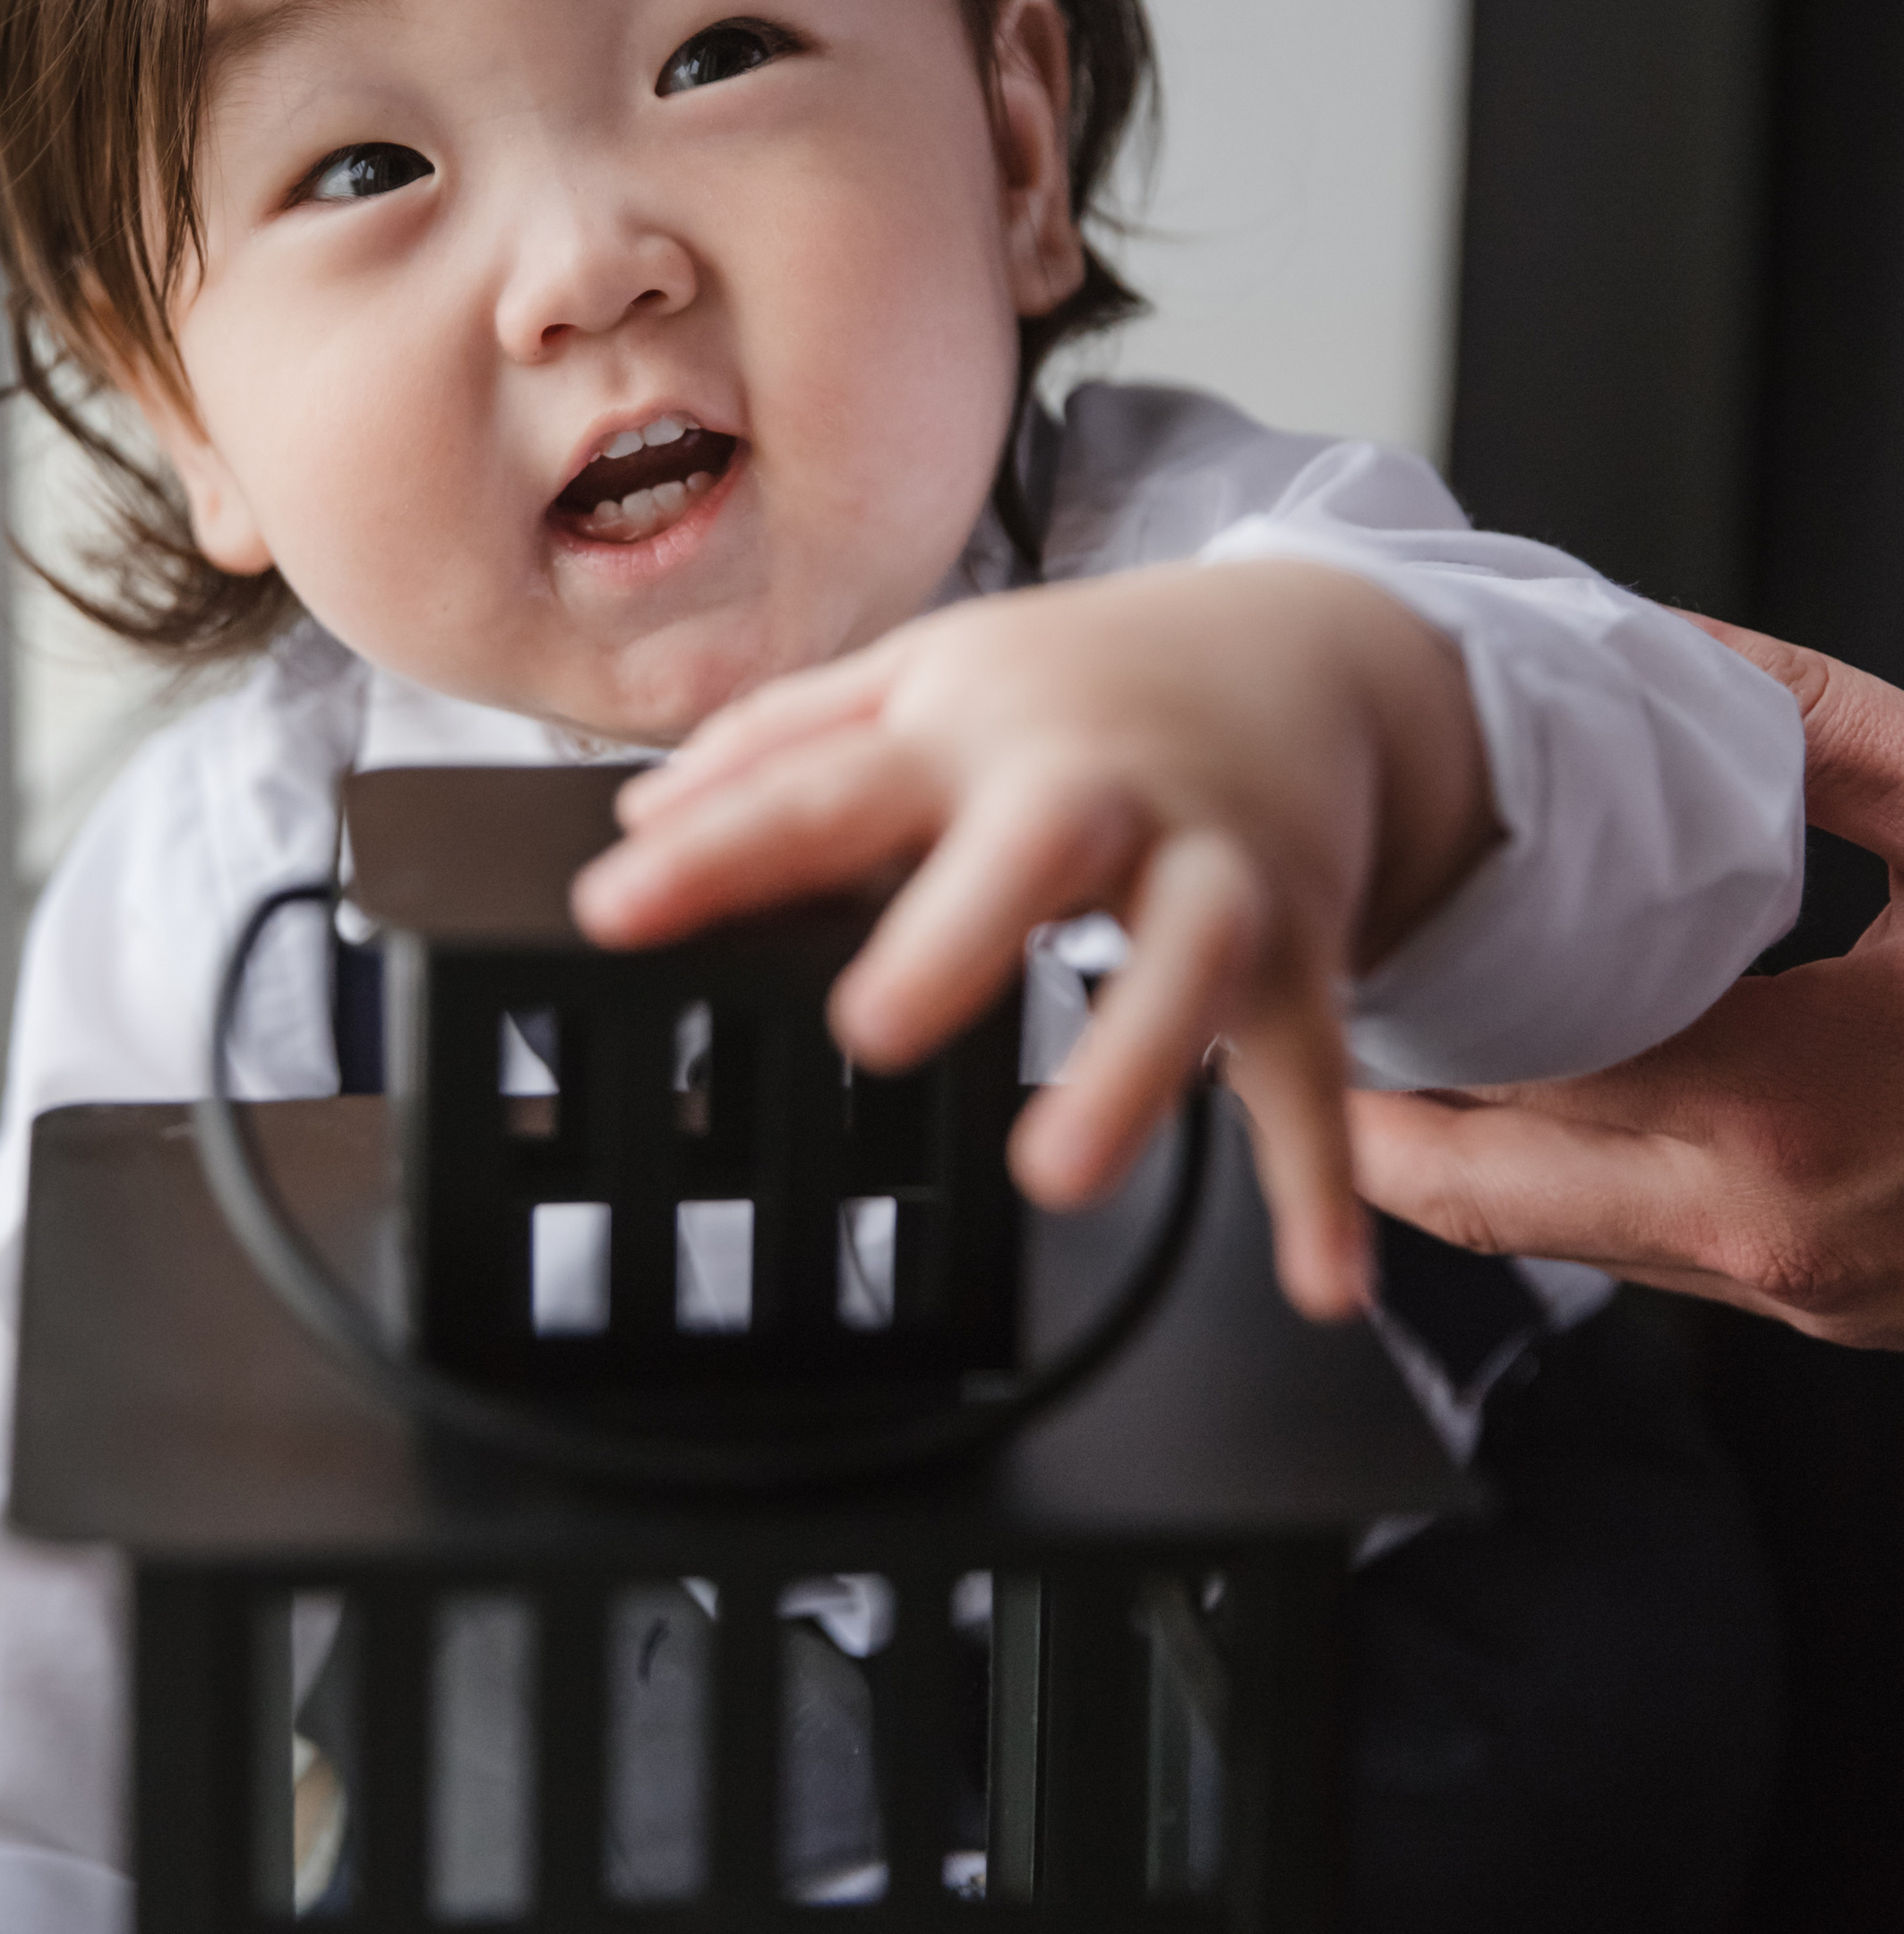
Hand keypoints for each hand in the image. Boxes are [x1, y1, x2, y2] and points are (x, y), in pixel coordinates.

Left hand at [573, 560, 1494, 1316]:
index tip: (614, 912)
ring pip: (1188, 955)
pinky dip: (1320, 1177)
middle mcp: (1095, 791)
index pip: (827, 786)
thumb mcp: (927, 675)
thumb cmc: (1086, 682)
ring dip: (1132, 1060)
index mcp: (972, 728)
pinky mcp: (1298, 944)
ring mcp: (1209, 864)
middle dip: (960, 928)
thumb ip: (783, 743)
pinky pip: (1309, 1064)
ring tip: (1058, 1170)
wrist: (1307, 652)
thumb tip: (639, 819)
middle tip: (874, 1025)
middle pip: (1037, 840)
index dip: (717, 848)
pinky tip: (1316, 1282)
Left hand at [1351, 622, 1903, 1349]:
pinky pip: (1654, 1255)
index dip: (1395, 1016)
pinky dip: (1583, 1181)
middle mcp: (1769, 1237)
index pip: (1506, 1080)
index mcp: (1783, 1111)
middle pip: (1483, 1198)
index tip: (1332, 948)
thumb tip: (1684, 655)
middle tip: (1311, 1016)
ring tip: (1408, 1044)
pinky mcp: (1839, 1313)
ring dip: (1473, 1156)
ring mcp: (1804, 1294)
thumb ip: (1813, 733)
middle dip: (1379, 1116)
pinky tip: (1564, 1092)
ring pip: (1561, 1243)